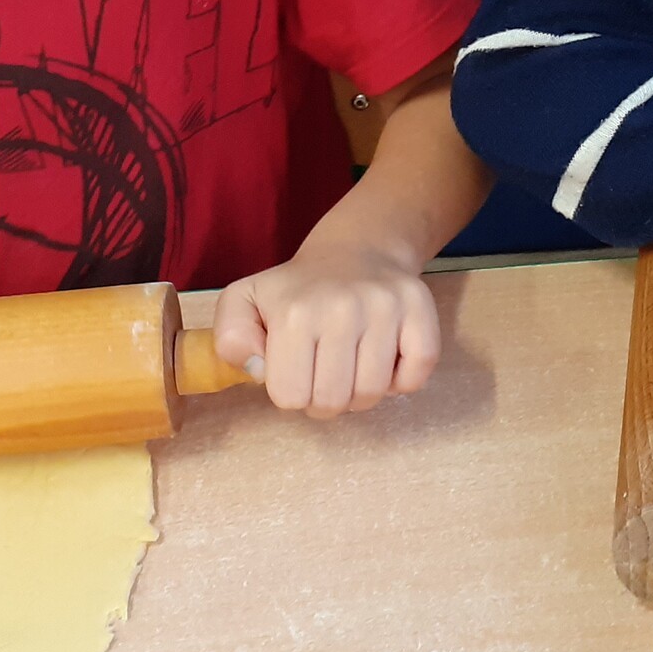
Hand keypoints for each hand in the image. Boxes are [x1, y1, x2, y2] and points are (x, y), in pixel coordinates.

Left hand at [213, 244, 440, 417]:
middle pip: (333, 401)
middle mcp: (342, 308)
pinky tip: (386, 362)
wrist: (356, 250)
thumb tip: (259, 370)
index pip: (290, 397)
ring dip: (361, 393)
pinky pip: (415, 377)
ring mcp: (386, 309)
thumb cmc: (297, 288)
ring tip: (352, 368)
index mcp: (294, 312)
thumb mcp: (244, 301)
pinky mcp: (421, 311)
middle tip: (324, 376)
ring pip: (373, 393)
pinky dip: (401, 383)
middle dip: (325, 400)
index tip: (296, 371)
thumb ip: (231, 339)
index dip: (291, 393)